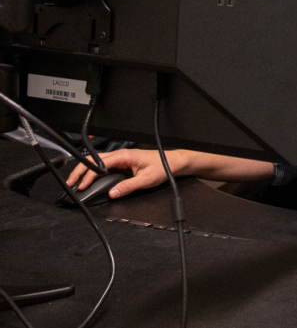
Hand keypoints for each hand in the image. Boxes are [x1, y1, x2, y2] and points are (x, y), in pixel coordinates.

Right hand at [65, 149, 185, 198]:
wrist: (172, 162)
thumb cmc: (162, 166)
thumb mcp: (146, 179)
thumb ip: (128, 186)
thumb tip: (112, 193)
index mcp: (125, 156)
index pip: (100, 164)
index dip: (89, 174)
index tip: (82, 185)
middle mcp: (121, 155)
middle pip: (94, 160)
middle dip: (80, 171)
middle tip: (71, 183)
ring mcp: (120, 159)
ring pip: (97, 162)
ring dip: (85, 171)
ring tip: (76, 183)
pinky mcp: (122, 164)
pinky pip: (104, 167)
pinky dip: (93, 173)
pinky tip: (88, 181)